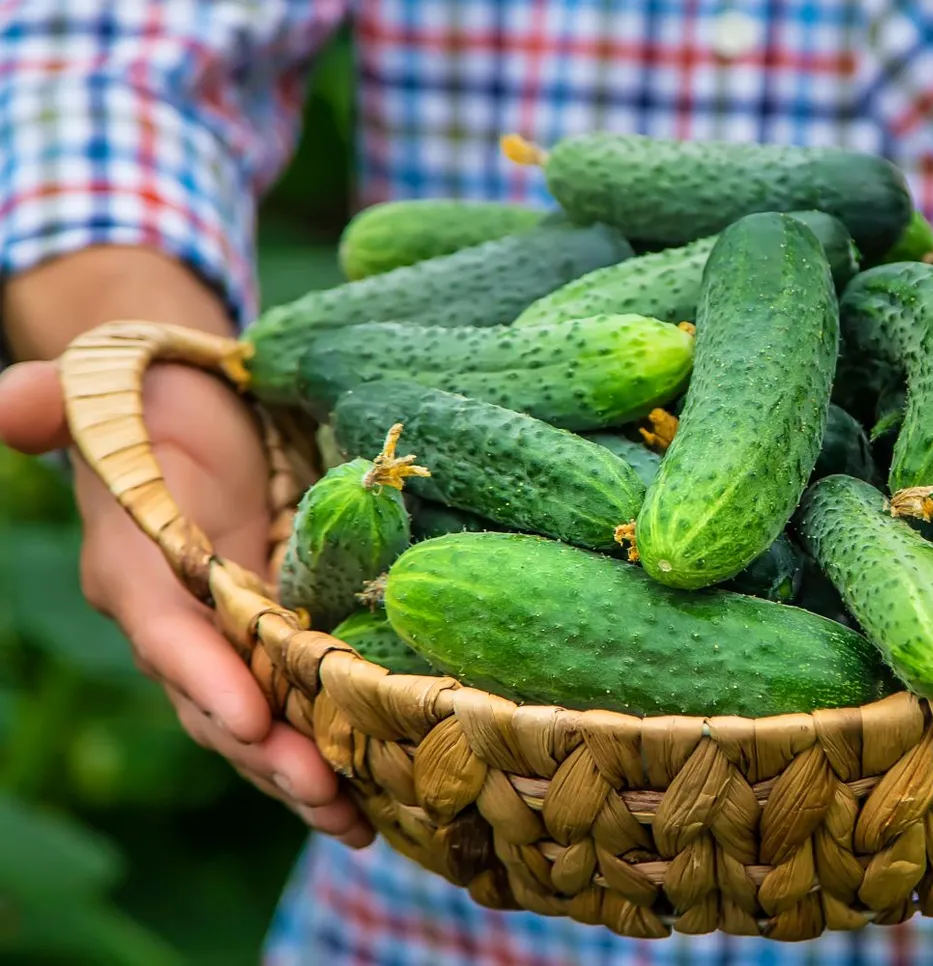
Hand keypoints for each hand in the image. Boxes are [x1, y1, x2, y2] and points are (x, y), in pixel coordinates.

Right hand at [0, 248, 370, 846]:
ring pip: (261, 724)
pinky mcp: (281, 641)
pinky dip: (335, 750)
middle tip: (327, 794)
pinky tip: (383, 794)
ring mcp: (231, 639)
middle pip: (218, 702)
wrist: (193, 410)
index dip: (202, 675)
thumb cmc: (152, 395)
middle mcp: (179, 622)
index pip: (166, 633)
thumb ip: (52, 403)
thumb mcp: (103, 386)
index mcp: (135, 571)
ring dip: (306, 775)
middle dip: (268, 753)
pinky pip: (301, 707)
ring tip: (359, 821)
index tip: (248, 715)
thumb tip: (6, 410)